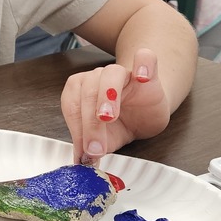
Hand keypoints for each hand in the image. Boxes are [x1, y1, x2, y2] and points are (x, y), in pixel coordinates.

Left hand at [60, 48, 169, 165]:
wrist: (147, 112)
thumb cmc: (123, 122)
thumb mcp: (106, 138)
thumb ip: (93, 146)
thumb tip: (82, 162)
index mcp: (82, 91)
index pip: (71, 103)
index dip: (75, 127)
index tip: (84, 151)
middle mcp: (99, 78)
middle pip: (88, 90)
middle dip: (89, 121)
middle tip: (95, 146)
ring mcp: (124, 73)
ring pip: (110, 73)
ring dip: (107, 94)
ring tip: (108, 117)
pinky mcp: (148, 72)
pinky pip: (145, 57)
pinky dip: (143, 64)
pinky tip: (142, 77)